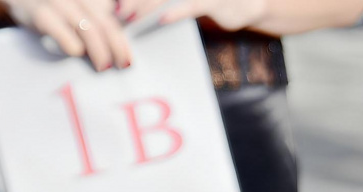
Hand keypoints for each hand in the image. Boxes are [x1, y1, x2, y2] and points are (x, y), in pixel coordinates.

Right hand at [2, 0, 131, 70]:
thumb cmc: (48, 8)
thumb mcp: (73, 8)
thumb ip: (91, 21)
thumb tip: (113, 46)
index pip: (110, 21)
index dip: (121, 41)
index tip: (127, 60)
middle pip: (102, 24)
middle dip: (115, 46)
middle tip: (121, 66)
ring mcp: (59, 4)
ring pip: (86, 27)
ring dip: (97, 49)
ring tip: (103, 66)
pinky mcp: (40, 14)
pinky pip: (59, 28)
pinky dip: (69, 41)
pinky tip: (76, 53)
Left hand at [116, 0, 265, 31]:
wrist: (248, 4)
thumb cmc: (210, 1)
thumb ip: (161, 0)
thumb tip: (128, 10)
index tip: (113, 4)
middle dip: (133, 0)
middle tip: (115, 11)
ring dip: (146, 6)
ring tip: (127, 17)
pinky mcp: (216, 0)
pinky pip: (193, 6)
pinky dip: (177, 12)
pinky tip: (161, 19)